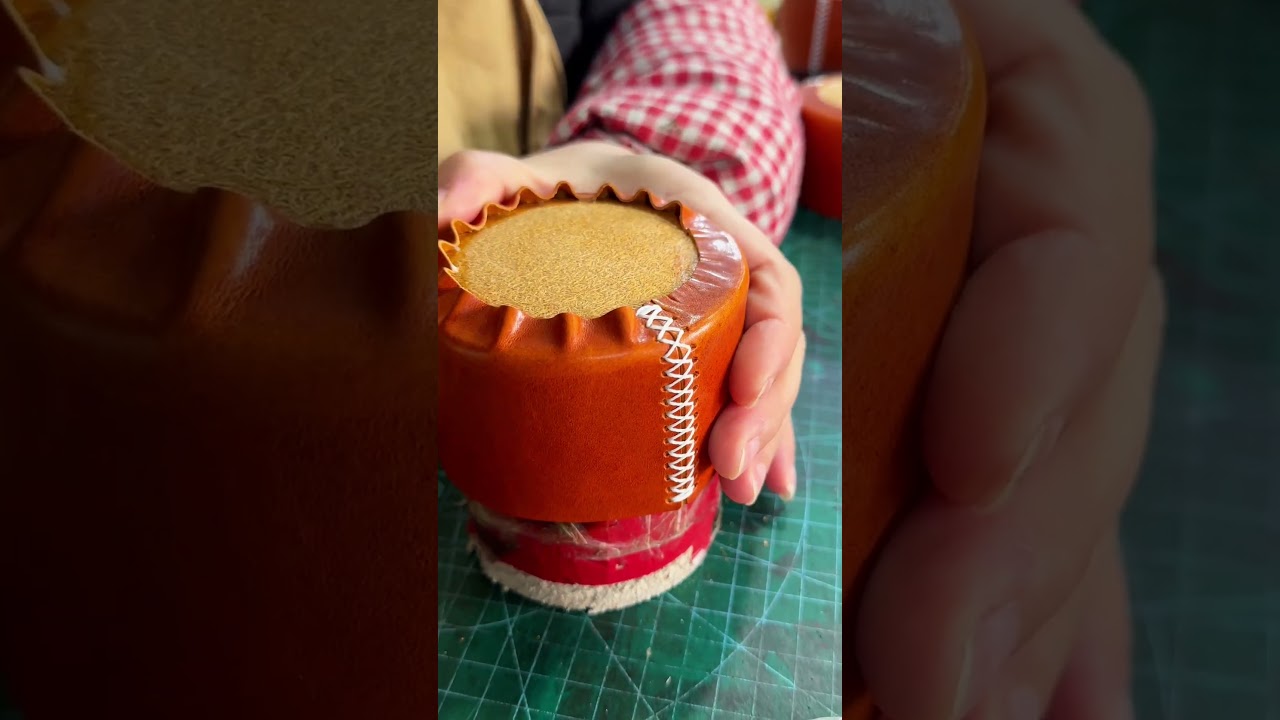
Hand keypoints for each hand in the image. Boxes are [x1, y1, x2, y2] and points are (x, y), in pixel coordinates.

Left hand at [438, 141, 805, 505]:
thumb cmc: (547, 185)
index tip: (742, 387)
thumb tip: (437, 215)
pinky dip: (756, 440)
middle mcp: (721, 271)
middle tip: (731, 468)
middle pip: (773, 341)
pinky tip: (760, 488)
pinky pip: (737, 392)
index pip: (767, 277)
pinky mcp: (696, 349)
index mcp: (700, 222)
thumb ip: (474, 179)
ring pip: (764, 374)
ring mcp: (714, 313)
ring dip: (765, 436)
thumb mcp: (506, 174)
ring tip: (742, 491)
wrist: (568, 192)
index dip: (769, 336)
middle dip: (766, 409)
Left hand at [855, 1, 1162, 718]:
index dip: (1040, 358)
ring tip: (953, 716)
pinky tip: (1038, 712)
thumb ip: (891, 55)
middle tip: (932, 684)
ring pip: (1058, 495)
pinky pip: (1043, 528)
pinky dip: (1047, 637)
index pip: (1074, 238)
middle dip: (1006, 558)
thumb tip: (825, 111)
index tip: (971, 463)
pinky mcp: (1009, 419)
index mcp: (1046, 128)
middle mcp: (1063, 251)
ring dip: (1020, 627)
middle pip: (1072, 411)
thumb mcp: (874, 18)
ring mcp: (1045, 344)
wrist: (834, 56)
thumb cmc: (837, 28)